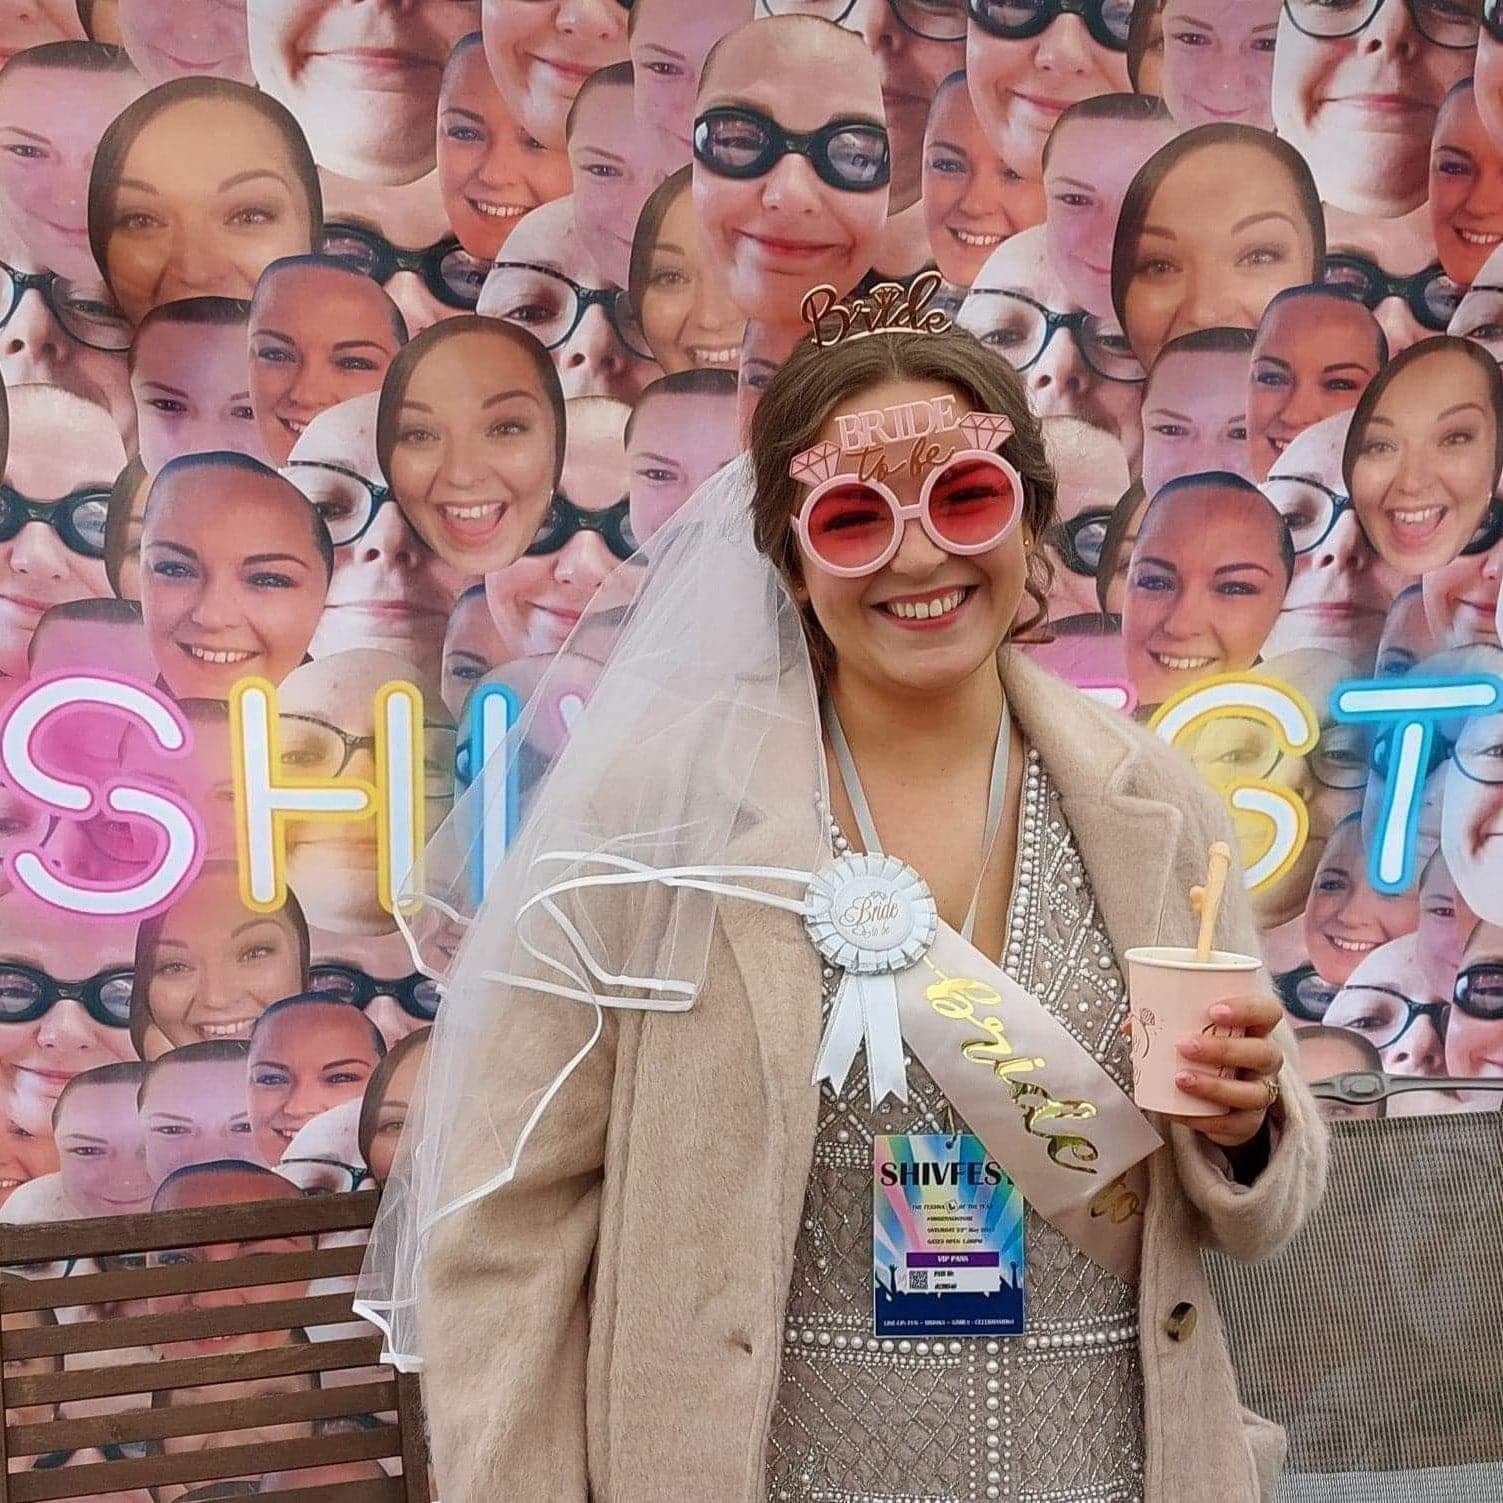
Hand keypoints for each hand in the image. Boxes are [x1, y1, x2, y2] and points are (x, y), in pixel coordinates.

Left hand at [1170, 996, 1284, 1148]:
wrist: (1217, 1098)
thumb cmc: (1207, 1055)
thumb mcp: (1192, 1032)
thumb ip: (1165, 1023)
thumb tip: (1132, 1025)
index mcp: (1255, 1029)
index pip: (1267, 1012)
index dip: (1247, 1009)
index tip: (1214, 1010)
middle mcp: (1265, 1060)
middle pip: (1262, 1052)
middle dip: (1224, 1049)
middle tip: (1184, 1045)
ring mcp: (1260, 1092)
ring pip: (1253, 1093)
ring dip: (1215, 1086)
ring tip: (1180, 1080)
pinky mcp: (1249, 1122)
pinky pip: (1234, 1124)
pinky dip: (1205, 1120)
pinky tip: (1179, 1112)